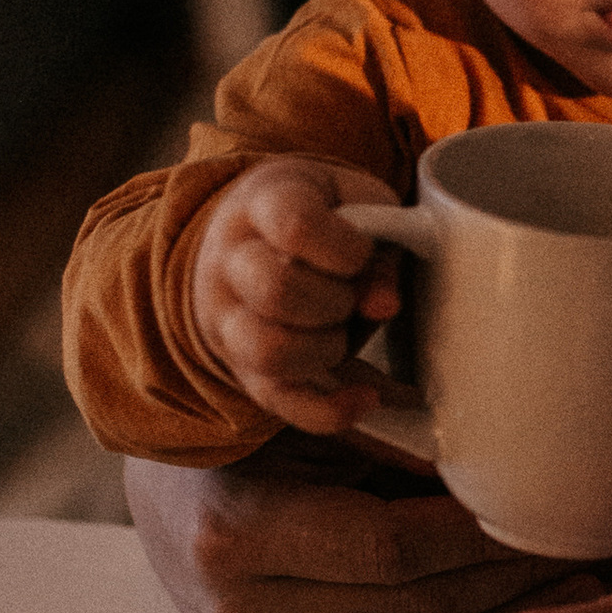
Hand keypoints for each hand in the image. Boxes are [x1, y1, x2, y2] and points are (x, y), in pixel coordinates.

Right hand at [124, 436, 575, 612]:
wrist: (173, 503)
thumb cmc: (251, 439)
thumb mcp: (309, 416)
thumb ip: (392, 435)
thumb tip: (510, 454)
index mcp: (239, 533)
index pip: (393, 547)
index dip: (483, 538)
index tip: (554, 511)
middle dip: (514, 584)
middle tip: (592, 553)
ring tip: (580, 599)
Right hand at [187, 154, 400, 435]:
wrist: (254, 232)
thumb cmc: (321, 212)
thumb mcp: (357, 202)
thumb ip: (380, 244)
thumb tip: (384, 305)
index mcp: (263, 202)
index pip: (294, 226)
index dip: (343, 249)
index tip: (362, 254)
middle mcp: (231, 259)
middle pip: (276, 291)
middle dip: (335, 303)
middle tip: (351, 296)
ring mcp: (227, 317)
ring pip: (268, 351)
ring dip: (327, 350)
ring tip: (344, 333)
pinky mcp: (240, 366)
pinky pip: (277, 401)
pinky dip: (329, 410)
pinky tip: (366, 398)